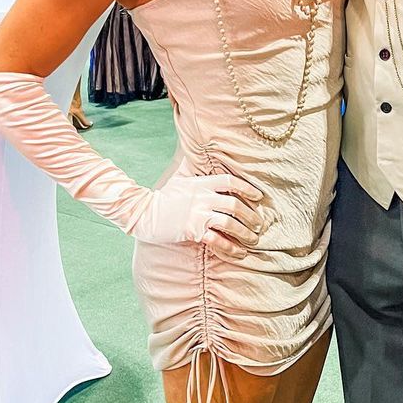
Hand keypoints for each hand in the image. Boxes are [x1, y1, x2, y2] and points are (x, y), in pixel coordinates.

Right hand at [133, 171, 264, 259]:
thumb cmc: (163, 197)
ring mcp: (197, 214)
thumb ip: (192, 168)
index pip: (230, 182)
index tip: (258, 197)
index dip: (247, 188)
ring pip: (229, 222)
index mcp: (201, 183)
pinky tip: (239, 253)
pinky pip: (217, 240)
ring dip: (245, 233)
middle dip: (251, 216)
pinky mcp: (192, 230)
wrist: (143, 212)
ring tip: (253, 240)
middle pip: (234, 204)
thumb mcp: (180, 179)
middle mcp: (202, 197)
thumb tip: (196, 150)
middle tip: (259, 225)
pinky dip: (231, 247)